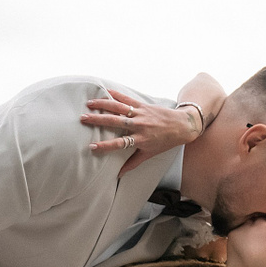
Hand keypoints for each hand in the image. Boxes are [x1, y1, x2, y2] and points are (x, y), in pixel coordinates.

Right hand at [83, 88, 204, 175]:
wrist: (182, 125)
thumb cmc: (165, 142)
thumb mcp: (149, 154)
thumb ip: (132, 163)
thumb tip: (119, 175)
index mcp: (140, 139)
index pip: (120, 143)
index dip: (105, 146)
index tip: (92, 147)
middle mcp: (139, 125)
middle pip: (115, 122)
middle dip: (98, 120)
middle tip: (83, 119)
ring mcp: (140, 113)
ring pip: (119, 107)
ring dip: (103, 104)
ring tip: (89, 103)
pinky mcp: (143, 105)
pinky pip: (127, 99)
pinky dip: (115, 95)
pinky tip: (104, 91)